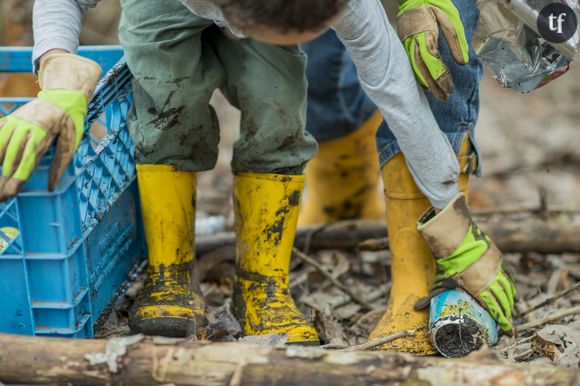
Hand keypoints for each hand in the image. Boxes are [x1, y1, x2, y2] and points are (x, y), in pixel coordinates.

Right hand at [0, 53, 101, 199]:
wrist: (63, 95)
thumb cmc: (70, 121)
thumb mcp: (72, 141)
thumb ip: (60, 163)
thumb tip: (51, 187)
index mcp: (43, 133)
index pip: (28, 160)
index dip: (18, 178)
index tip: (12, 193)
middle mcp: (27, 126)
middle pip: (12, 156)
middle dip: (5, 178)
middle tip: (1, 195)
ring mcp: (17, 121)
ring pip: (2, 145)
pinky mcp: (12, 118)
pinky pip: (0, 132)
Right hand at [397, 0, 468, 99]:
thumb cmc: (434, 4)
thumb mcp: (451, 18)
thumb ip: (456, 40)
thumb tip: (462, 62)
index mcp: (427, 35)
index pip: (434, 63)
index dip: (441, 78)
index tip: (449, 89)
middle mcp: (414, 42)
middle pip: (423, 69)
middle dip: (434, 85)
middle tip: (444, 97)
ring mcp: (407, 44)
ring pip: (415, 68)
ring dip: (425, 83)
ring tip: (435, 94)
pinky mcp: (403, 45)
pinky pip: (409, 63)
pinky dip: (417, 75)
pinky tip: (424, 84)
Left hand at [415, 193, 516, 334]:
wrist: (457, 239)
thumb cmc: (449, 262)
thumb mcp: (442, 281)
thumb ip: (433, 296)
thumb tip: (416, 307)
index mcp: (480, 290)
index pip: (495, 311)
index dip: (503, 322)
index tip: (508, 332)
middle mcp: (492, 282)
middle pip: (504, 303)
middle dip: (507, 315)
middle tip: (509, 326)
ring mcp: (497, 270)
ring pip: (508, 290)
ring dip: (511, 302)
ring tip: (512, 312)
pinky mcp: (499, 260)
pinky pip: (510, 277)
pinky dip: (513, 287)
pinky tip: (515, 294)